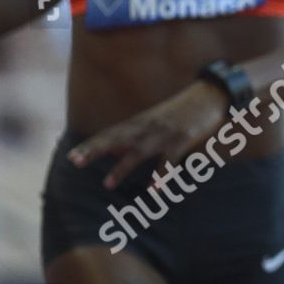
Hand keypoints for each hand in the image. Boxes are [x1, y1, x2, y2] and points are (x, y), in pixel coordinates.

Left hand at [67, 82, 231, 189]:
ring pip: (139, 151)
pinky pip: (169, 160)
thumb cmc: (182, 110)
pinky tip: (154, 189)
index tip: (72, 158)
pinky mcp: (183, 139)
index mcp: (141, 122)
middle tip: (76, 162)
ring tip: (107, 184)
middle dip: (95, 150)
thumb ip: (133, 136)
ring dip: (122, 167)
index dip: (92, 146)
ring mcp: (165, 132)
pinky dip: (161, 175)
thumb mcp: (154, 120)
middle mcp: (148, 126)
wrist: (211, 94)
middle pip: (117, 138)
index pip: (111, 134)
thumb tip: (111, 150)